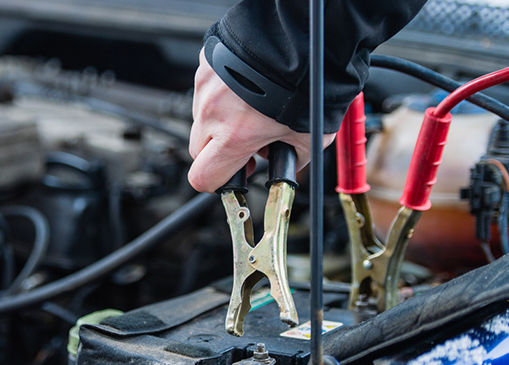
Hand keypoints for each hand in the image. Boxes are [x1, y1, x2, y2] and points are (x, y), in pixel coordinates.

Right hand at [188, 48, 335, 192]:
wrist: (301, 38)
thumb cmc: (307, 83)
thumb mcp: (311, 136)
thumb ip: (293, 158)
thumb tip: (288, 165)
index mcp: (233, 137)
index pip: (202, 177)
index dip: (216, 182)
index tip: (232, 175)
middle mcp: (213, 113)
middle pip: (198, 150)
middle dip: (219, 151)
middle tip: (246, 142)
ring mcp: (206, 86)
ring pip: (202, 118)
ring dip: (220, 120)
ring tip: (251, 107)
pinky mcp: (207, 65)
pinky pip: (207, 89)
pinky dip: (223, 93)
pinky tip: (247, 86)